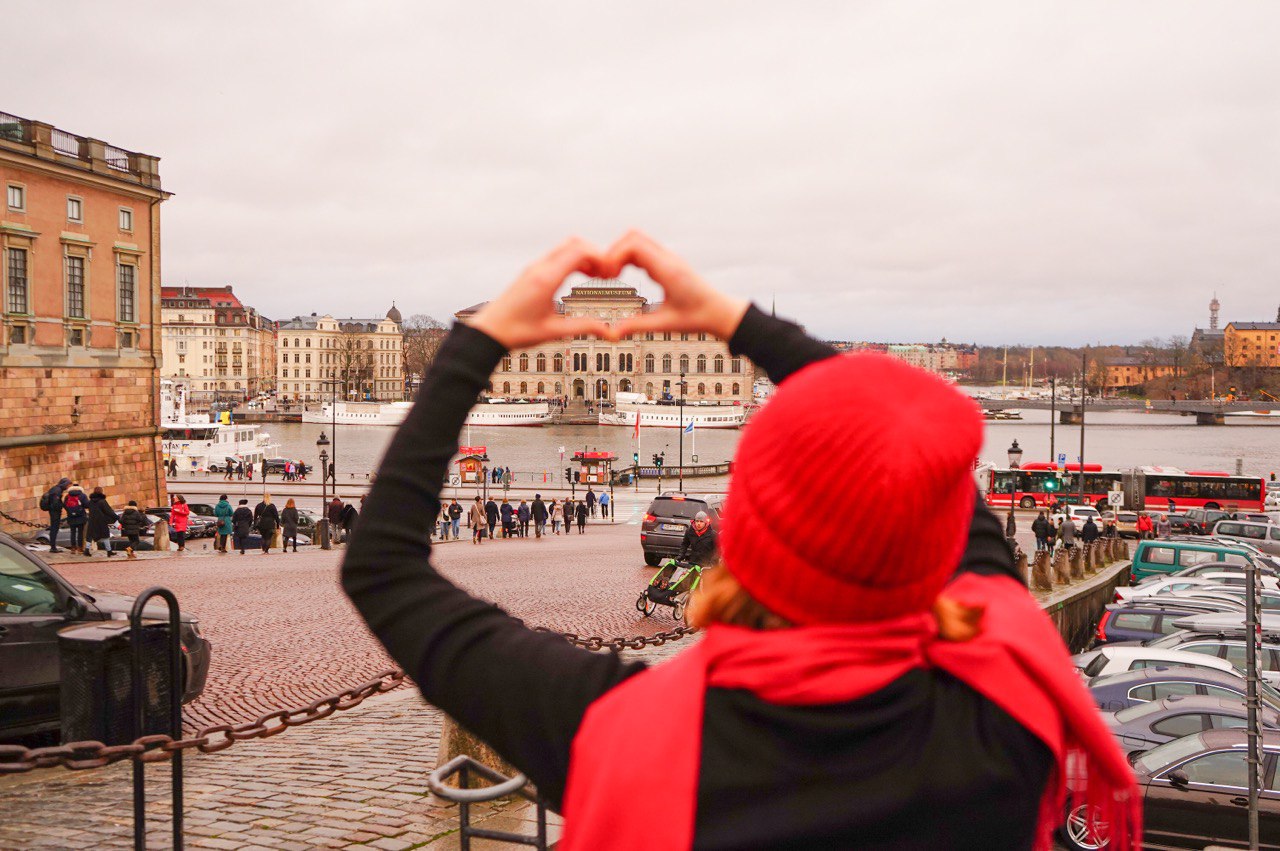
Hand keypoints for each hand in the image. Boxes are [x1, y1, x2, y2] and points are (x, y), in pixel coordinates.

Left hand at [467, 238, 612, 348]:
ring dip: (585, 256)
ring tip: (597, 275)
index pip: (578, 251)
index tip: (610, 273)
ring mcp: (534, 268)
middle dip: (595, 254)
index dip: (600, 257)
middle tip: (607, 273)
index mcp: (545, 280)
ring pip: (565, 247)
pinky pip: (557, 255)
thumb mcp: (553, 332)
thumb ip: (583, 328)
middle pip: (574, 243)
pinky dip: (573, 259)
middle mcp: (539, 268)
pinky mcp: (532, 272)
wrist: (489, 331)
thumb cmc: (516, 332)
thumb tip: (609, 331)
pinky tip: (580, 276)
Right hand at [603, 230, 748, 340]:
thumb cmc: (697, 318)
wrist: (719, 312)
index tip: (608, 278)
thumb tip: (612, 332)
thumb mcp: (665, 324)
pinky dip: (628, 256)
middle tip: (606, 276)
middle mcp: (668, 259)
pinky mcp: (666, 261)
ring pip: (637, 238)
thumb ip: (638, 326)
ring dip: (620, 252)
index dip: (614, 256)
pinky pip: (643, 248)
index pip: (635, 245)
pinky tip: (623, 275)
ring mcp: (668, 257)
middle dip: (613, 252)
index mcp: (668, 271)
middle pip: (633, 236)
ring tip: (612, 275)